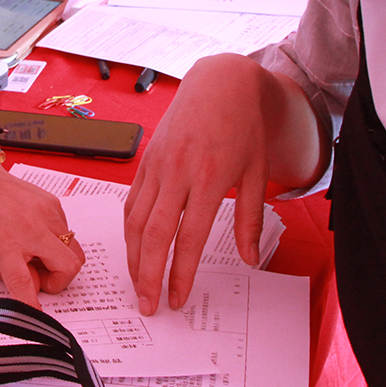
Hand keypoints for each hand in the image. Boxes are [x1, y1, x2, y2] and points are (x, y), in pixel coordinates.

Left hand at [0, 148, 83, 305]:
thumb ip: (4, 274)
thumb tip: (35, 283)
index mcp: (5, 244)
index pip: (25, 282)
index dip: (32, 305)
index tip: (36, 316)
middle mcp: (31, 227)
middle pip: (69, 266)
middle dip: (60, 281)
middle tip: (41, 279)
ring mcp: (45, 212)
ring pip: (74, 249)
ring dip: (59, 261)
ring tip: (36, 255)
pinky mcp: (52, 202)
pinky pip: (66, 230)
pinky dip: (55, 240)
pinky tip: (34, 234)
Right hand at [125, 55, 272, 315]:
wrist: (220, 82)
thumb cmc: (244, 126)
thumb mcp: (256, 173)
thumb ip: (249, 219)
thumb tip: (249, 260)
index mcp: (207, 178)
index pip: (188, 238)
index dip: (180, 273)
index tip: (176, 299)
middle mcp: (176, 173)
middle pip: (154, 235)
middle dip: (147, 274)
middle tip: (147, 305)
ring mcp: (156, 165)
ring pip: (135, 220)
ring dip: (133, 256)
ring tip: (137, 285)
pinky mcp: (146, 160)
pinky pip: (131, 201)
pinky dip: (129, 229)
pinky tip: (133, 248)